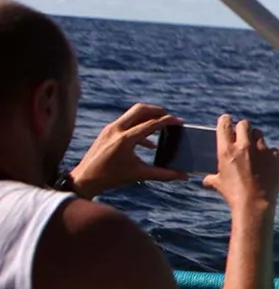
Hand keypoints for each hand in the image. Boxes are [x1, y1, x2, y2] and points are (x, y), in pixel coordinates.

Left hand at [70, 103, 188, 197]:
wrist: (85, 179)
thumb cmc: (112, 178)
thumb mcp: (140, 175)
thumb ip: (163, 174)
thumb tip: (183, 176)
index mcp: (126, 139)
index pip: (151, 124)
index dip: (167, 121)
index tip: (179, 121)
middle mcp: (117, 129)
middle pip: (140, 109)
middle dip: (157, 111)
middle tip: (169, 116)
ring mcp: (110, 129)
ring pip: (132, 114)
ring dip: (148, 117)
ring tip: (160, 125)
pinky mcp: (106, 132)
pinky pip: (126, 123)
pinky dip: (139, 127)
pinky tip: (149, 144)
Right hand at [202, 114, 278, 214]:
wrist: (255, 204)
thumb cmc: (234, 195)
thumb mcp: (219, 185)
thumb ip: (212, 178)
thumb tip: (206, 180)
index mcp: (227, 150)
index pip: (224, 123)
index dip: (226, 121)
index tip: (227, 121)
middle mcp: (244, 146)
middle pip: (244, 124)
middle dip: (243, 128)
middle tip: (242, 136)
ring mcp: (261, 151)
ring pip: (259, 134)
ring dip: (256, 139)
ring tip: (255, 150)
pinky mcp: (275, 157)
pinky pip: (273, 150)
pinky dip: (269, 155)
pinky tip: (266, 164)